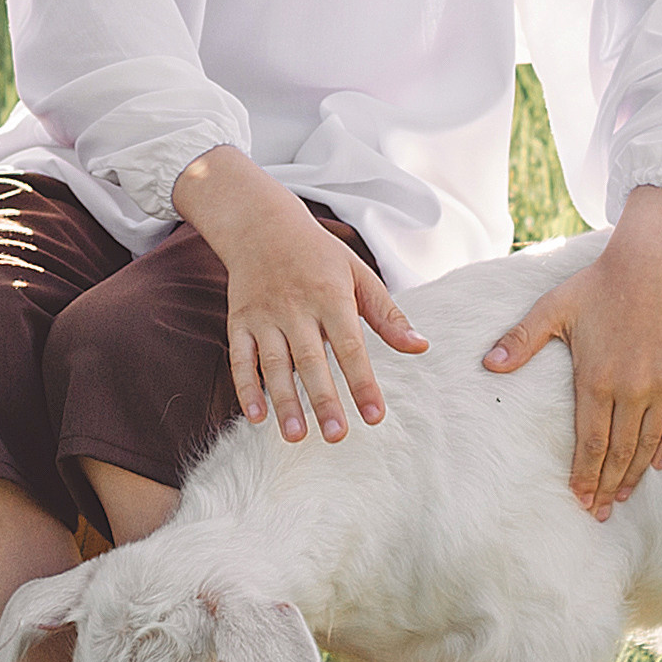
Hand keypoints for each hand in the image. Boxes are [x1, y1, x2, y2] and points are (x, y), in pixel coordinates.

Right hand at [174, 145, 427, 445]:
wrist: (262, 225)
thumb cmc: (319, 255)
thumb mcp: (358, 274)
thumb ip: (387, 315)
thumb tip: (421, 348)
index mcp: (331, 296)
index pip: (350, 345)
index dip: (362, 382)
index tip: (374, 416)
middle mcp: (296, 307)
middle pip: (310, 359)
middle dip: (323, 399)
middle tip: (337, 436)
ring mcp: (264, 315)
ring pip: (273, 364)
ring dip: (284, 401)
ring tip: (297, 436)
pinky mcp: (239, 321)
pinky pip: (240, 358)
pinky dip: (245, 387)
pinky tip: (256, 416)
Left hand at [484, 184, 661, 519]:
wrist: (653, 263)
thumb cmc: (597, 285)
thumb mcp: (553, 307)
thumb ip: (521, 339)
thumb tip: (489, 365)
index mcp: (597, 378)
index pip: (591, 443)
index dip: (584, 475)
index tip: (578, 499)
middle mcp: (632, 388)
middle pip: (619, 452)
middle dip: (606, 486)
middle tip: (597, 512)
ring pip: (649, 443)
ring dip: (635, 474)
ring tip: (620, 497)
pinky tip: (658, 462)